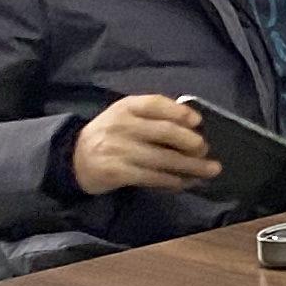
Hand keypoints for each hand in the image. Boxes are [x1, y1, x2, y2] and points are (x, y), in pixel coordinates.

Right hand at [71, 95, 214, 195]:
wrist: (74, 159)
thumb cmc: (111, 135)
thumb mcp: (126, 116)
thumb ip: (153, 116)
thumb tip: (194, 126)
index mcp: (126, 107)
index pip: (156, 104)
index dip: (180, 112)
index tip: (198, 121)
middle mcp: (122, 125)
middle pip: (165, 132)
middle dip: (191, 142)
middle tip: (205, 150)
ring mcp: (118, 149)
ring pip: (163, 158)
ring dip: (191, 166)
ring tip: (211, 170)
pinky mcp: (116, 172)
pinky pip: (152, 177)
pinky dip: (172, 180)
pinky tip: (185, 182)